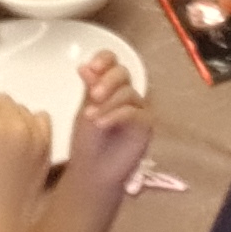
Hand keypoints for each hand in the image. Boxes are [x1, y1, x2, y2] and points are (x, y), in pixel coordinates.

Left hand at [63, 52, 152, 194]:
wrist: (93, 172)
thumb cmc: (88, 142)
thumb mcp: (85, 111)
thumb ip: (89, 88)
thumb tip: (84, 66)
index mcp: (109, 86)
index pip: (112, 62)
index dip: (104, 59)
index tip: (92, 66)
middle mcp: (126, 93)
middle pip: (123, 73)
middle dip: (107, 80)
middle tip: (94, 94)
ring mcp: (138, 108)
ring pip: (128, 93)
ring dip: (107, 103)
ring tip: (90, 117)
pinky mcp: (146, 124)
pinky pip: (134, 112)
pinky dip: (116, 115)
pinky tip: (101, 123)